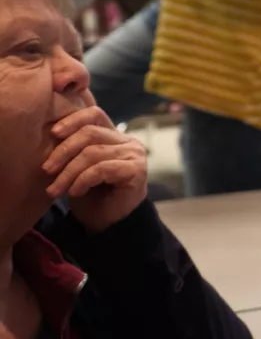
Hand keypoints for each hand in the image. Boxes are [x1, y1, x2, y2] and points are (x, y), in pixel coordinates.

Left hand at [44, 107, 148, 233]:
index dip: (73, 120)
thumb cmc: (91, 195)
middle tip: (46, 170)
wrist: (108, 224)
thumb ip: (73, 150)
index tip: (52, 134)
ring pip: (93, 152)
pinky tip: (74, 192)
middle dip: (63, 151)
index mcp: (114, 136)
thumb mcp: (77, 168)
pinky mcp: (136, 170)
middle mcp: (128, 141)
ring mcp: (134, 155)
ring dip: (68, 172)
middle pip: (90, 133)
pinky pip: (102, 169)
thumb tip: (50, 135)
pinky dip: (82, 180)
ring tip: (55, 190)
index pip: (95, 115)